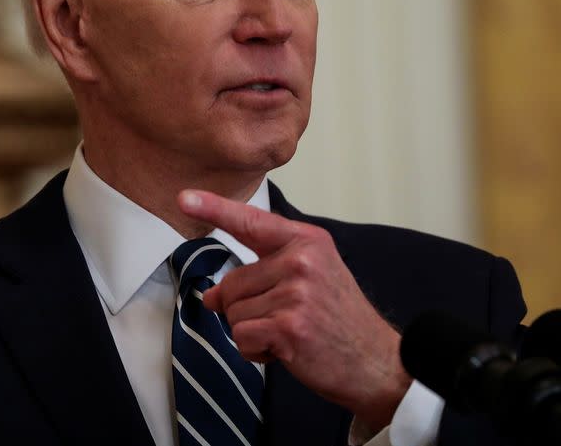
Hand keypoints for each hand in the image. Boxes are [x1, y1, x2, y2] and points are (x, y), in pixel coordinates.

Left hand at [177, 189, 411, 430]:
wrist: (377, 363)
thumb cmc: (338, 320)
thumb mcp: (307, 281)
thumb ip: (259, 277)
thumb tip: (211, 296)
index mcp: (307, 241)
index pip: (251, 221)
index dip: (213, 208)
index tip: (184, 198)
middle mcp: (302, 260)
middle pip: (231, 283)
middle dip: (246, 309)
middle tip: (285, 319)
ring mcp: (297, 292)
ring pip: (233, 313)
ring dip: (253, 332)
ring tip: (289, 334)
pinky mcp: (290, 325)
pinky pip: (242, 337)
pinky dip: (256, 352)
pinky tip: (286, 351)